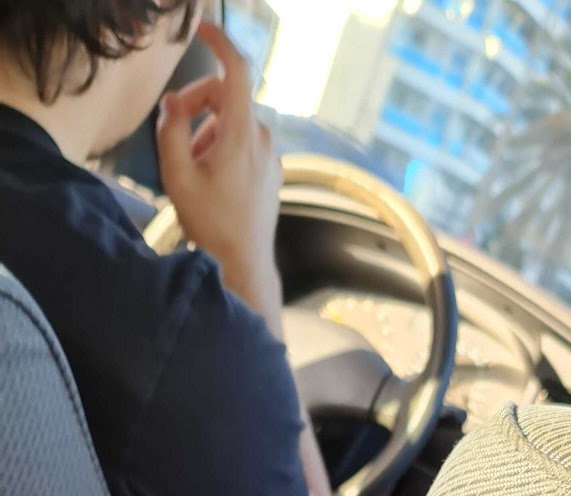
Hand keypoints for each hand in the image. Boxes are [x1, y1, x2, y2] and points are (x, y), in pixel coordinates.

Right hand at [156, 18, 281, 324]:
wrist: (243, 264)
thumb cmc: (211, 225)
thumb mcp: (178, 177)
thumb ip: (171, 131)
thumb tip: (173, 103)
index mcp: (241, 134)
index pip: (235, 70)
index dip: (218, 43)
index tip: (201, 30)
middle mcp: (263, 138)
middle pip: (226, 98)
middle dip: (197, 105)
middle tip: (173, 129)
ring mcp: (272, 155)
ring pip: (233, 122)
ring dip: (208, 133)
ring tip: (193, 170)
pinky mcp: (272, 170)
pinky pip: (245, 143)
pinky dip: (224, 148)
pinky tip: (212, 180)